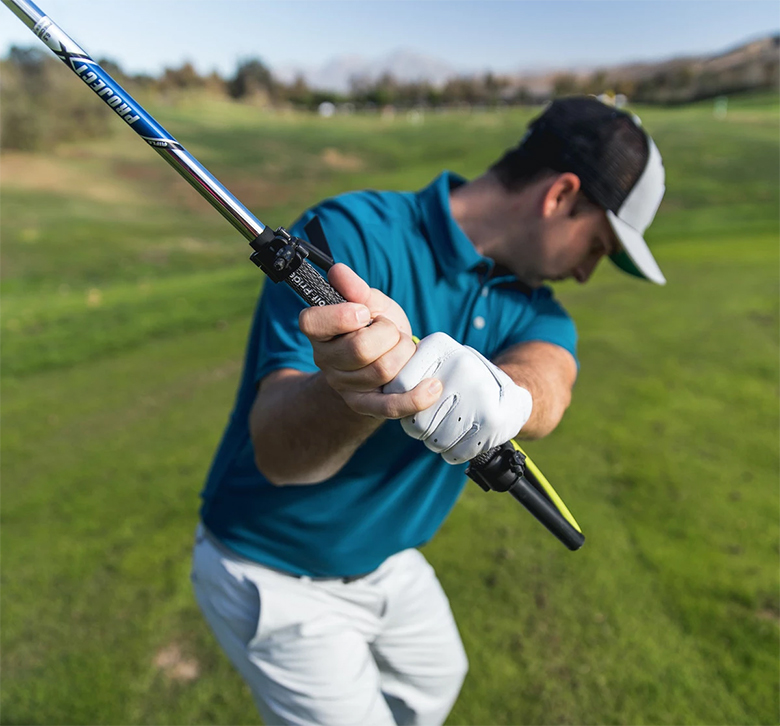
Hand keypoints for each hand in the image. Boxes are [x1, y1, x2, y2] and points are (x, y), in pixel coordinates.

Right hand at [298, 264, 442, 418]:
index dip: (340, 316)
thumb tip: (338, 272)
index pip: (313, 322)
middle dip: (387, 334)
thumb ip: (356, 288)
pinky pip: (390, 406)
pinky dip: (414, 397)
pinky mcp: (366, 405)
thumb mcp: (369, 302)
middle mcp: (325, 360)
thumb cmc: (374, 326)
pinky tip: (432, 386)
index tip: (363, 312)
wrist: (382, 357)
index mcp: (319, 330)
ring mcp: (344, 386)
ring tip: (401, 348)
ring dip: (403, 353)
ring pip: (381, 371)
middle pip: (359, 349)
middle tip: (390, 330)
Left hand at [383, 332, 532, 463]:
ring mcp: (478, 396)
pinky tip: (463, 437)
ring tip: (450, 426)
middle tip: (432, 420)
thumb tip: (386, 395)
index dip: (401, 402)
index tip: (410, 404)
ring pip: (432, 439)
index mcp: (442, 347)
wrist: (511, 398)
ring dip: (436, 440)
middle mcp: (461, 368)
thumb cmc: (463, 383)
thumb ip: (412, 371)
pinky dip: (454, 451)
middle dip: (419, 426)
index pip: (400, 385)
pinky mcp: (491, 424)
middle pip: (415, 419)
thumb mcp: (439, 363)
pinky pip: (453, 452)